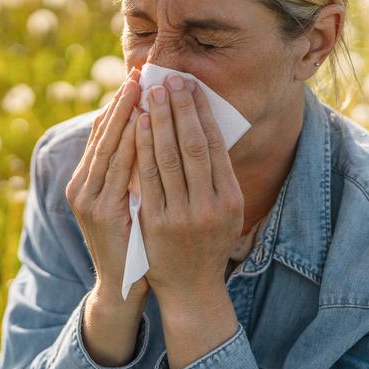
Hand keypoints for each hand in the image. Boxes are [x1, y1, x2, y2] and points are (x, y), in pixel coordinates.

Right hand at [65, 67, 150, 309]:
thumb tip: (147, 134)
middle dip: (120, 102)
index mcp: (85, 183)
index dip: (116, 106)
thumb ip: (129, 173)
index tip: (135, 79)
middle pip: (100, 135)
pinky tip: (143, 124)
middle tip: (138, 73)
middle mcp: (80, 187)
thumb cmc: (131, 243)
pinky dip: (130, 144)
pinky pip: (118, 170)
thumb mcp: (127, 202)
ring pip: (107, 147)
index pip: (99, 134)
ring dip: (124, 116)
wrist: (122, 287)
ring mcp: (88, 199)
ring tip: (141, 89)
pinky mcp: (101, 212)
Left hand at [134, 74, 244, 306]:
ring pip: (169, 157)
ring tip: (152, 92)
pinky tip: (138, 124)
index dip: (202, 112)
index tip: (191, 87)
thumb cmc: (206, 243)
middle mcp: (209, 206)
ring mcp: (181, 215)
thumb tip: (205, 128)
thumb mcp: (223, 211)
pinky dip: (143, 147)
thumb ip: (216, 177)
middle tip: (171, 79)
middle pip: (193, 145)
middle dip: (181, 108)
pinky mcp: (155, 222)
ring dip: (160, 120)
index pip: (214, 145)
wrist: (190, 289)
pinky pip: (147, 177)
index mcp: (230, 199)